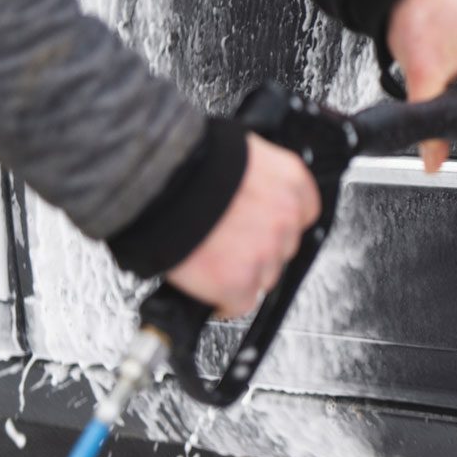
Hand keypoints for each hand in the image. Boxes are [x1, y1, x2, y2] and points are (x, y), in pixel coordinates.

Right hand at [166, 134, 321, 318]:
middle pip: (282, 248)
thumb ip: (252, 177)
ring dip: (242, 273)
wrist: (154, 180)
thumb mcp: (235, 153)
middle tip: (227, 242)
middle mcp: (284, 217)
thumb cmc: (183, 160)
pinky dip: (224, 301)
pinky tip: (210, 289)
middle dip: (257, 248)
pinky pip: (240, 303)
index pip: (302, 212)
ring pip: (264, 277)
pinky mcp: (238, 281)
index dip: (276, 223)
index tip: (260, 227)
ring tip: (210, 258)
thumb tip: (246, 192)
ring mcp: (264, 252)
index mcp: (289, 180)